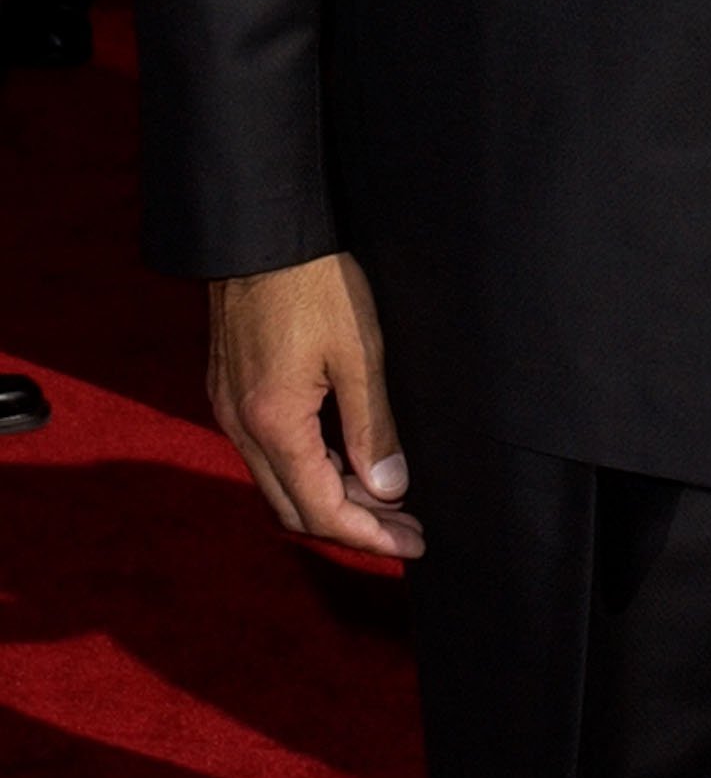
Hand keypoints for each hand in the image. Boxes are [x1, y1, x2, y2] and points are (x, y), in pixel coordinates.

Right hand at [208, 252, 423, 560]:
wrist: (259, 231)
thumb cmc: (314, 282)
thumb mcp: (359, 351)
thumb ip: (374, 426)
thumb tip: (390, 489)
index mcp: (273, 423)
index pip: (321, 510)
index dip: (369, 536)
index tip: (413, 545)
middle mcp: (241, 428)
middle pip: (294, 509)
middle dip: (354, 527)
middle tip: (407, 528)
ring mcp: (229, 410)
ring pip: (279, 483)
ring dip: (331, 498)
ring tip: (387, 498)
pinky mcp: (230, 390)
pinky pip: (268, 453)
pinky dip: (309, 468)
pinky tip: (347, 458)